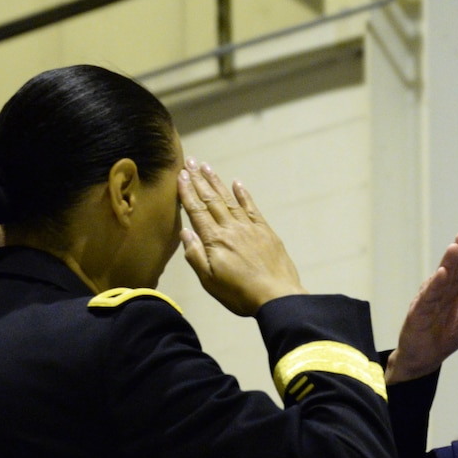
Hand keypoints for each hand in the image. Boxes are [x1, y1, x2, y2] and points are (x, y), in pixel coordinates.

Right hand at [179, 160, 306, 316]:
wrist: (277, 296)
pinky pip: (252, 208)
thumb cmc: (240, 294)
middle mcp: (231, 229)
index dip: (187, 192)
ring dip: (217, 182)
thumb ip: (195, 255)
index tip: (180, 175)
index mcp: (215, 240)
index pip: (197, 211)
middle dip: (199, 180)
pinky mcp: (265, 232)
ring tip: (207, 167)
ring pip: (229, 200)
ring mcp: (249, 228)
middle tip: (190, 161)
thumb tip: (185, 232)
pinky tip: (237, 184)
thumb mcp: (209, 281)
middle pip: (211, 200)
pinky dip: (243, 195)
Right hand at [387, 233, 457, 383]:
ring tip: (455, 248)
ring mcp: (428, 302)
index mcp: (452, 293)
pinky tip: (441, 273)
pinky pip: (428, 298)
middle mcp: (439, 294)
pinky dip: (435, 285)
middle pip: (451, 271)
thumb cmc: (442, 338)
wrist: (421, 361)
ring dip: (447, 263)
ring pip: (440, 280)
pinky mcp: (418, 314)